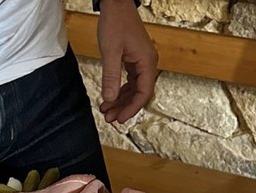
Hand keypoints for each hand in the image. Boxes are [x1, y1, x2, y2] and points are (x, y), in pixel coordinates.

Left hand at [97, 0, 157, 123]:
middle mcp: (148, 64)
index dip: (132, 108)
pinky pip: (130, 80)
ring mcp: (142, 62)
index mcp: (147, 63)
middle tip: (110, 118)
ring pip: (134, 88)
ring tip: (107, 110)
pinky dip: (120, 89)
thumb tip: (110, 99)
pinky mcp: (135, 59)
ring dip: (121, 100)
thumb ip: (111, 77)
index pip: (143, 93)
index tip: (120, 118)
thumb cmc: (115, 21)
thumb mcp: (110, 51)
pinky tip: (111, 96)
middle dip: (124, 106)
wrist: (116, 3)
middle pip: (139, 93)